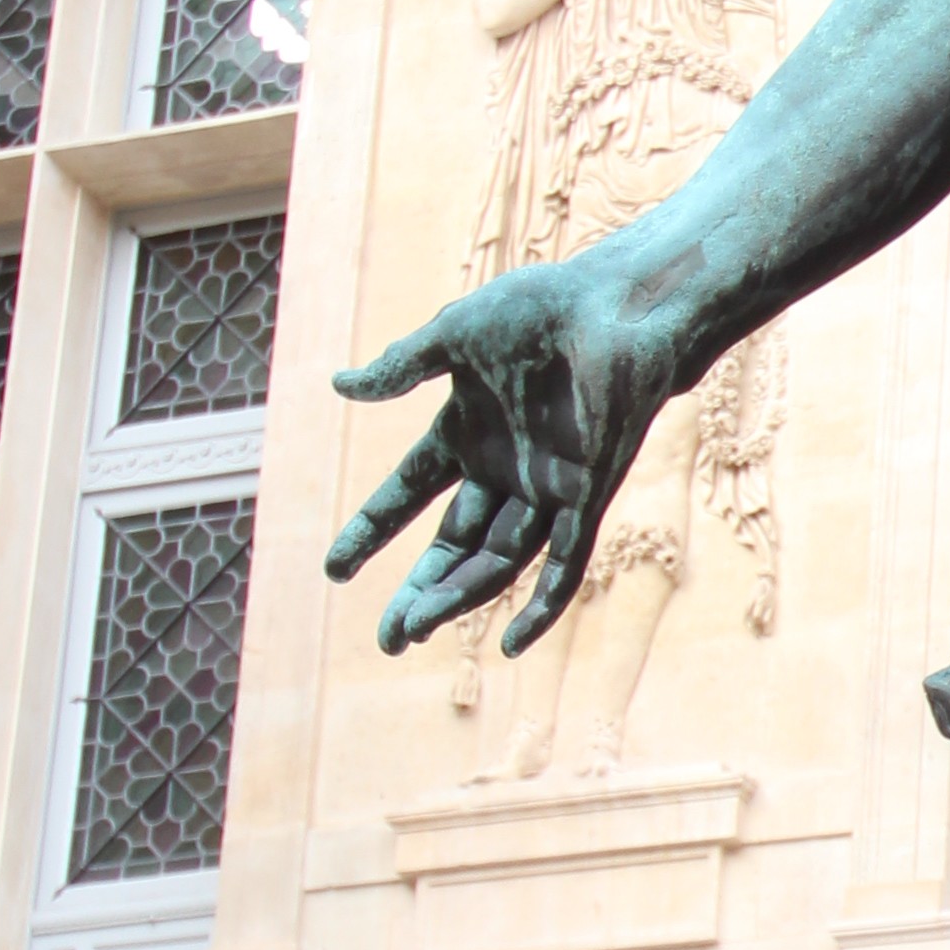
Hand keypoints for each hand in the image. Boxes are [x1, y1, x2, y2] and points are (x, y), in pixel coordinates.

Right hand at [325, 255, 684, 656]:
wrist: (615, 307)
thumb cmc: (541, 309)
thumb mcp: (453, 337)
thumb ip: (401, 367)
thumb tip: (339, 386)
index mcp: (467, 433)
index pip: (409, 495)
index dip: (372, 531)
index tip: (334, 569)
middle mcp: (504, 470)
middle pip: (454, 546)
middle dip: (420, 591)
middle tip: (389, 637)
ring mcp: (546, 488)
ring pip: (497, 562)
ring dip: (457, 597)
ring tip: (414, 629)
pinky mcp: (587, 497)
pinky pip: (564, 563)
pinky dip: (541, 604)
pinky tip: (512, 643)